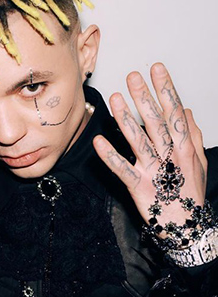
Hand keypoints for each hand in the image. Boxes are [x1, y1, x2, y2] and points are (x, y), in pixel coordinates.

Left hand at [93, 63, 206, 235]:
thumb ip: (193, 135)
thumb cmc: (191, 193)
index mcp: (185, 147)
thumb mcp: (198, 162)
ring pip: (138, 140)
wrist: (188, 227)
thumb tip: (186, 110)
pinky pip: (122, 168)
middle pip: (156, 121)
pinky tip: (98, 140)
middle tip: (132, 76)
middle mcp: (171, 155)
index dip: (165, 89)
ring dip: (126, 118)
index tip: (156, 69)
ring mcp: (154, 171)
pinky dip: (109, 155)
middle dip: (144, 97)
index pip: (174, 112)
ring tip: (115, 97)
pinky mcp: (139, 186)